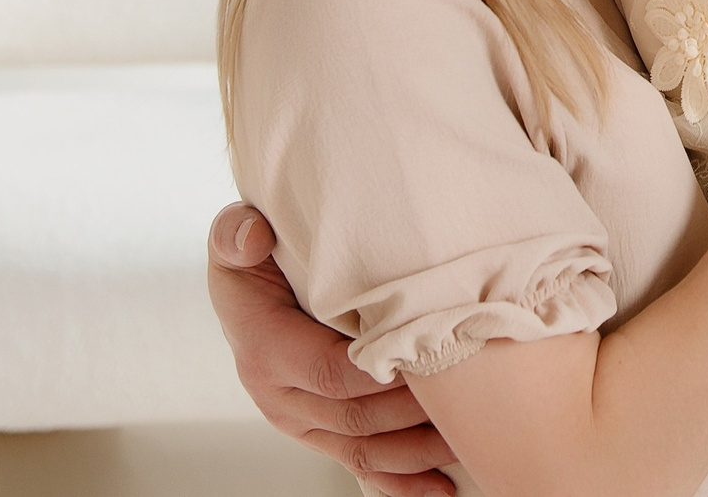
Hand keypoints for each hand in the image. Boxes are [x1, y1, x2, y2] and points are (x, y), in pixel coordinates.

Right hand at [207, 204, 458, 495]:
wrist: (248, 286)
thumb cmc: (254, 258)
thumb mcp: (235, 238)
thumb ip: (235, 235)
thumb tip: (250, 236)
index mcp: (264, 350)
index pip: (330, 374)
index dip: (381, 374)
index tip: (432, 358)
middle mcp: (278, 395)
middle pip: (356, 417)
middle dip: (413, 412)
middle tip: (471, 392)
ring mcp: (300, 420)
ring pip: (363, 449)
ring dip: (416, 452)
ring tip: (467, 441)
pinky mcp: (319, 432)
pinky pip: (359, 466)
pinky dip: (400, 484)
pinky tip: (440, 490)